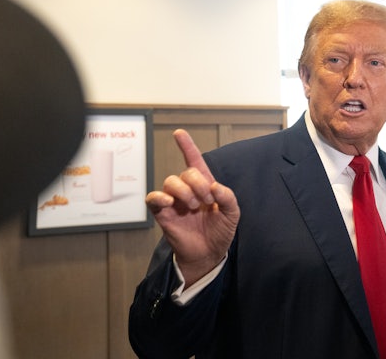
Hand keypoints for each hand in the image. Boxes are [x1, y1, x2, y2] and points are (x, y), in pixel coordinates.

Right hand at [146, 129, 239, 285]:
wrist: (209, 253)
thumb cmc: (220, 231)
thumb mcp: (232, 213)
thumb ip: (228, 197)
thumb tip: (215, 186)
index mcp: (205, 185)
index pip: (194, 161)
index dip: (186, 146)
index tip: (179, 133)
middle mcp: (188, 190)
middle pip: (186, 173)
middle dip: (198, 184)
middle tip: (207, 201)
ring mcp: (174, 201)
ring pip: (171, 181)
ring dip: (185, 191)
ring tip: (194, 206)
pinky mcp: (163, 213)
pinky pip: (153, 198)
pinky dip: (159, 196)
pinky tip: (170, 202)